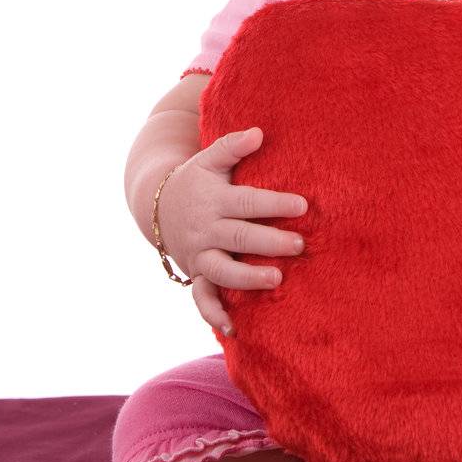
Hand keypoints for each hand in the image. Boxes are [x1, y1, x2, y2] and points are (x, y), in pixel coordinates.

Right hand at [155, 126, 309, 334]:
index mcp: (214, 200)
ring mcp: (199, 255)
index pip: (246, 202)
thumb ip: (232, 146)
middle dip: (269, 241)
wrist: (158, 204)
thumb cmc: (197, 180)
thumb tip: (259, 132)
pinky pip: (201, 298)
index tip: (302, 205)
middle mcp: (206, 229)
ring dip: (248, 277)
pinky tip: (234, 329)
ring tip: (276, 278)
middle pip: (238, 237)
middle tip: (300, 244)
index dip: (273, 203)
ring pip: (221, 270)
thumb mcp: (209, 159)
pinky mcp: (196, 274)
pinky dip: (215, 314)